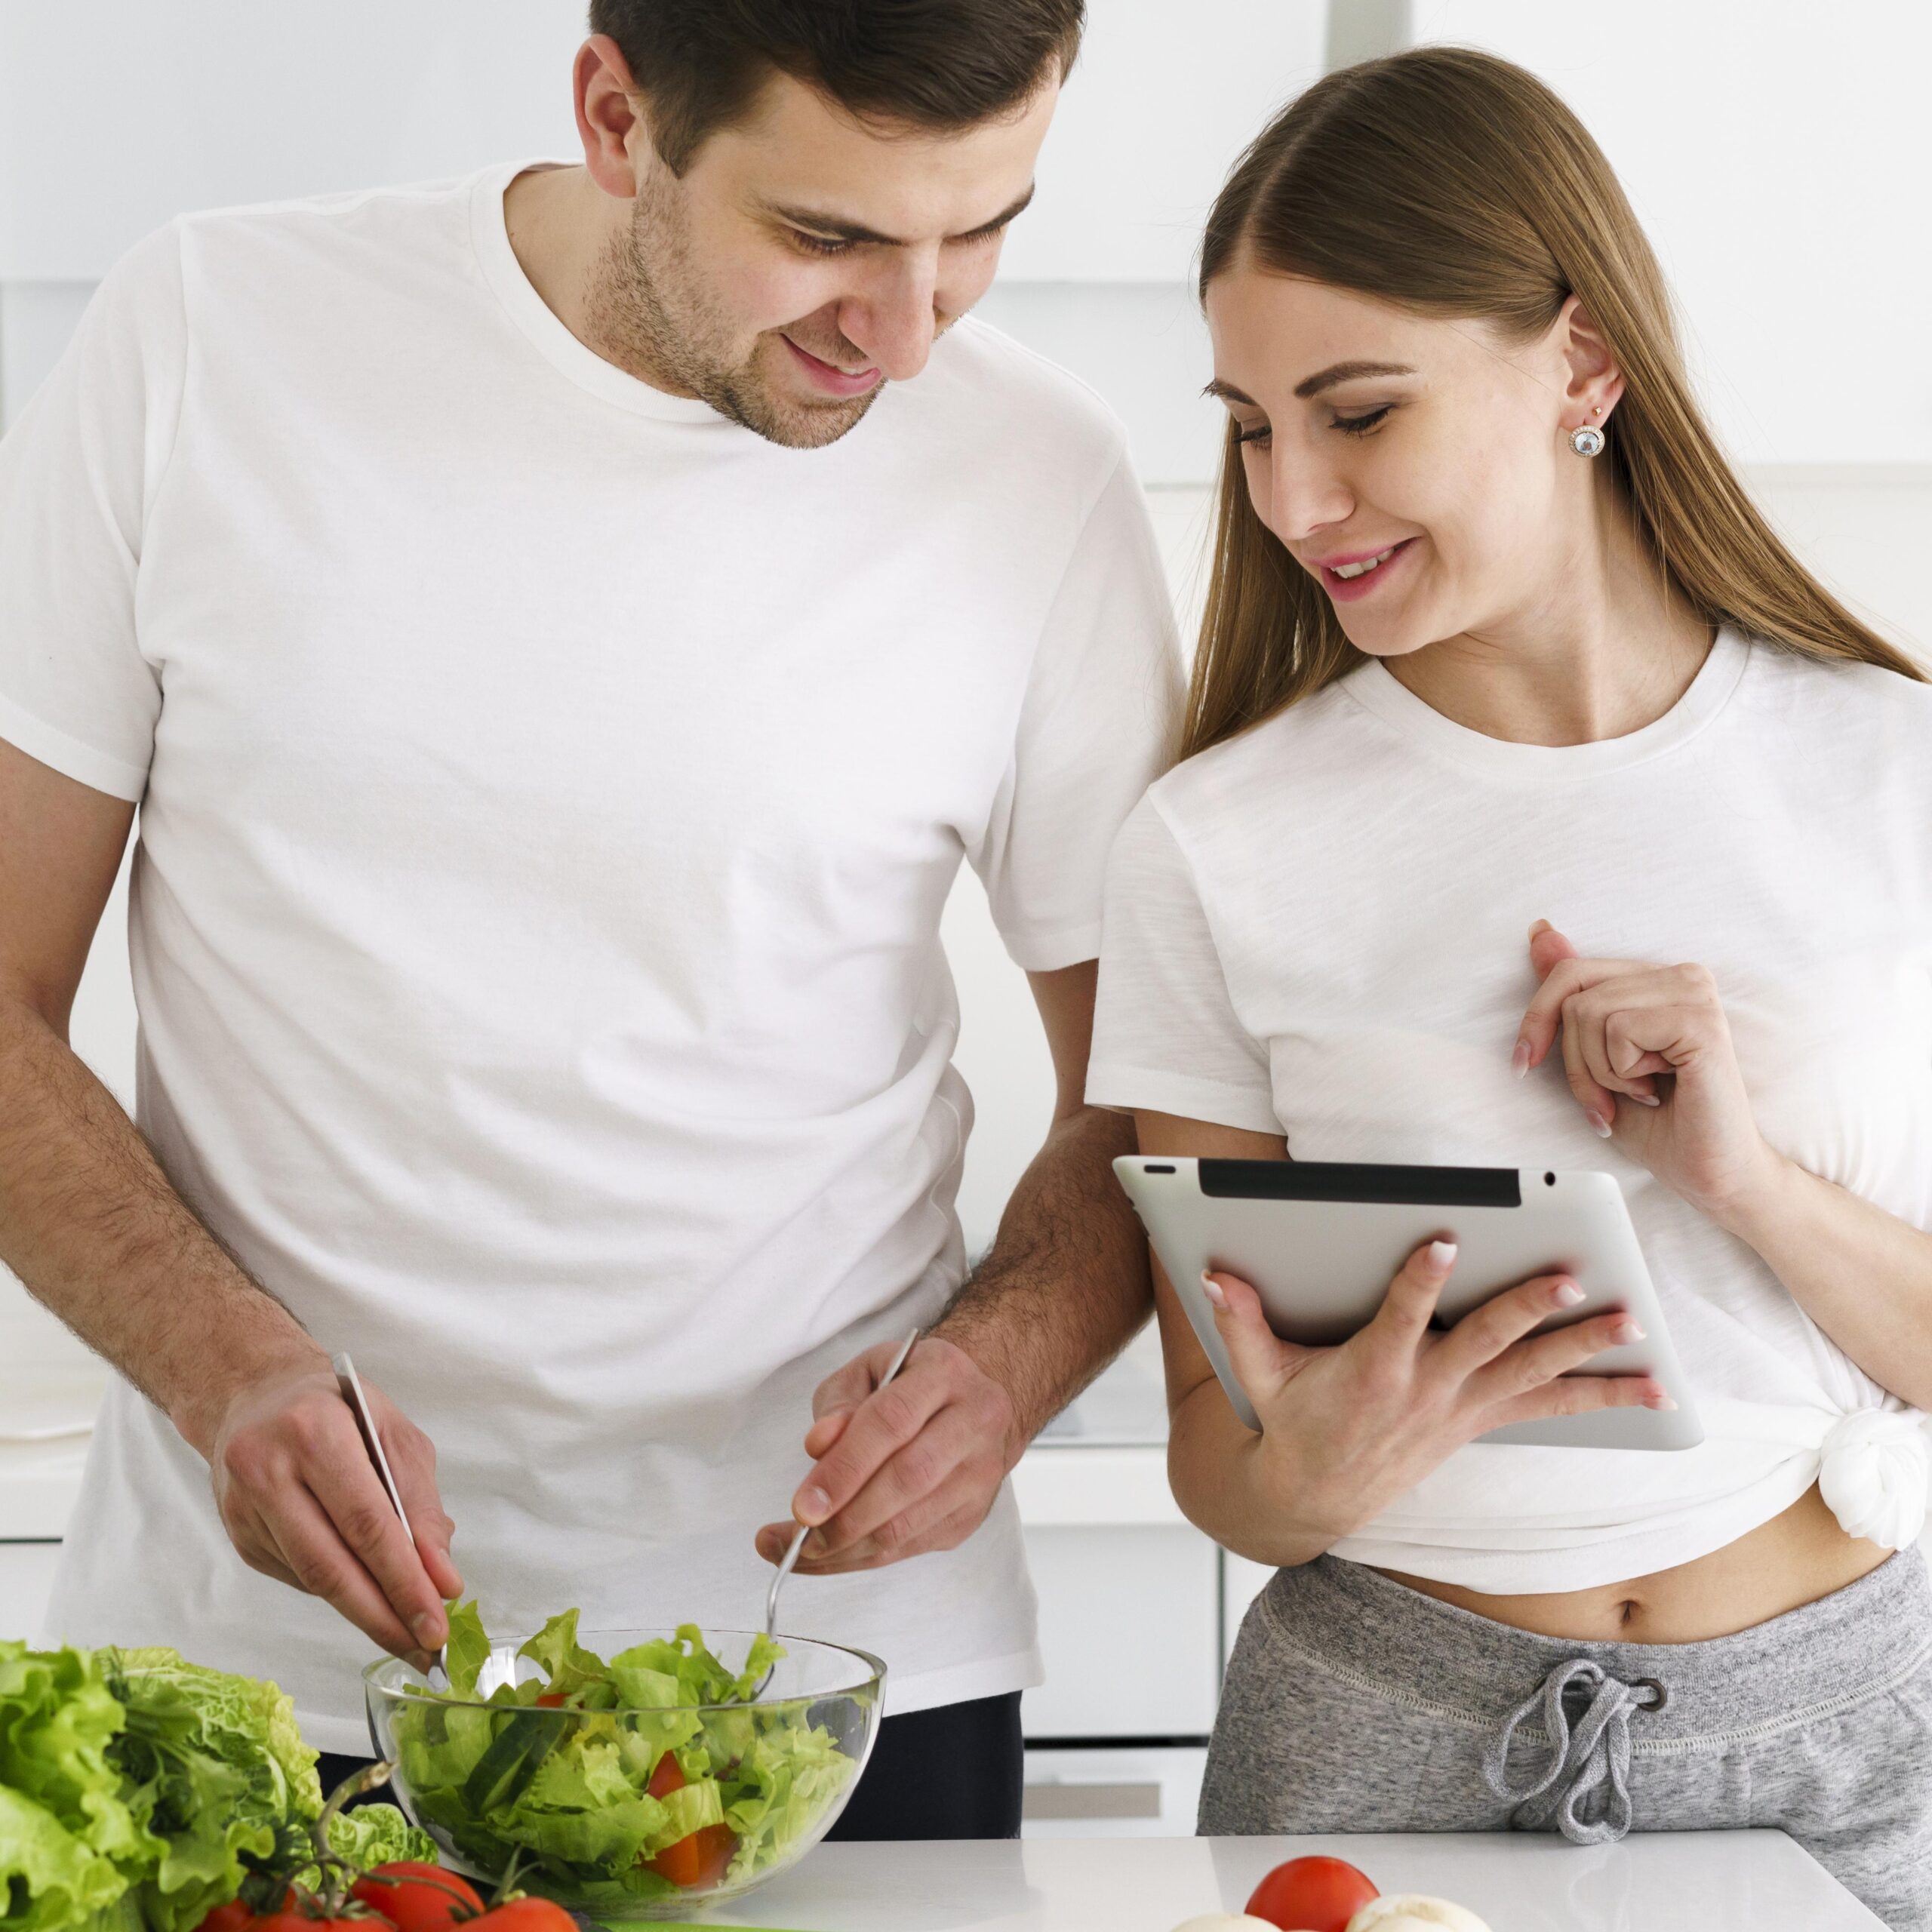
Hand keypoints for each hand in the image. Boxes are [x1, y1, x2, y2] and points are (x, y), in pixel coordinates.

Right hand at [205, 1353, 461, 1668]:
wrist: (253, 1393)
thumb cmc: (337, 1408)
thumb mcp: (393, 1433)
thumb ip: (420, 1503)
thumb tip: (442, 1577)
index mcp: (315, 1432)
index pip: (366, 1522)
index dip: (403, 1579)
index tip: (437, 1619)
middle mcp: (268, 1471)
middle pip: (331, 1566)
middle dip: (384, 1615)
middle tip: (425, 1648)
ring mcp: (244, 1508)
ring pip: (311, 1579)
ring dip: (365, 1613)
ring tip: (408, 1634)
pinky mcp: (238, 1535)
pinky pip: (297, 1576)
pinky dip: (338, 1590)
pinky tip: (364, 1592)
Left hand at [753, 1335, 1018, 1575]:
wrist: (970, 1402)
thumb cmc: (908, 1383)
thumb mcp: (867, 1371)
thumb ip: (839, 1403)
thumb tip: (818, 1446)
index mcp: (945, 1372)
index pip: (892, 1422)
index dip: (843, 1467)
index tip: (801, 1505)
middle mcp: (975, 1421)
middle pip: (907, 1479)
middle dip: (845, 1517)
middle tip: (797, 1536)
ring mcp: (980, 1473)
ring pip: (910, 1524)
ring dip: (848, 1548)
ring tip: (801, 1551)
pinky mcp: (973, 1513)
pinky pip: (912, 1547)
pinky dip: (864, 1558)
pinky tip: (830, 1555)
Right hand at [1206, 1237, 1669, 1551]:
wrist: (1315, 1498)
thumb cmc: (1290, 1423)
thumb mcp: (1257, 1376)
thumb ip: (1240, 1322)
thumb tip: (1212, 1274)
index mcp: (1373, 1371)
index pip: (1402, 1315)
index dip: (1422, 1279)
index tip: (1447, 1240)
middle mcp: (1427, 1391)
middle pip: (1488, 1342)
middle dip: (1531, 1309)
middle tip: (1572, 1278)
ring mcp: (1461, 1408)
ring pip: (1534, 1375)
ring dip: (1587, 1351)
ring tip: (1633, 1323)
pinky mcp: (1481, 1419)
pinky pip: (1551, 1406)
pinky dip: (1602, 1395)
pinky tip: (1655, 1388)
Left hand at [1514, 919, 1778, 1219]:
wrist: (1708, 1171)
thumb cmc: (1659, 1121)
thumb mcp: (1594, 1056)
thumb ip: (1571, 994)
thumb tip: (1540, 932)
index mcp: (1654, 978)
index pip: (1569, 972)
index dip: (1536, 1020)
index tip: (1524, 1064)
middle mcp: (1680, 975)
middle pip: (1574, 995)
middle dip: (1574, 1061)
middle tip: (1605, 1100)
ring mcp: (1694, 993)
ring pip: (1590, 1012)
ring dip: (1600, 1072)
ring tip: (1638, 1093)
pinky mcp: (1701, 1021)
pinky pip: (1619, 1031)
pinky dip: (1623, 1073)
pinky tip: (1659, 1088)